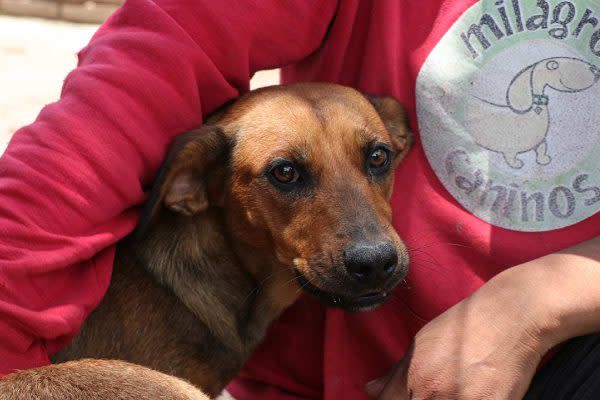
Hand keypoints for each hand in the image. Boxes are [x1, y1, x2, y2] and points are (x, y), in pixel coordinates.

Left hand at [365, 266, 556, 399]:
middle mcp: (433, 395)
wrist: (511, 317)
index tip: (405, 396)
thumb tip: (370, 390)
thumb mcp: (423, 343)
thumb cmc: (465, 326)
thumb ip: (396, 374)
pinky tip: (475, 392)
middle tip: (439, 387)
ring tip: (459, 387)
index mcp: (413, 378)